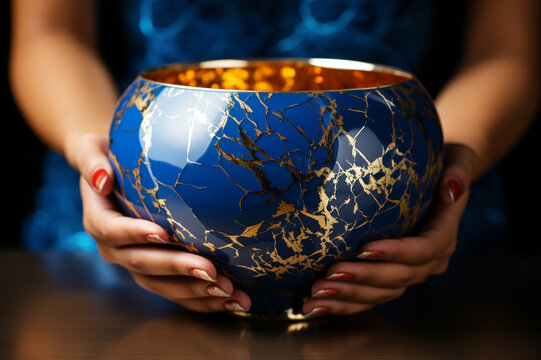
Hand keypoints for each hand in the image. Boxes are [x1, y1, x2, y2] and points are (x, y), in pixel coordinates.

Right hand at [70, 133, 251, 312]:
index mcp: (99, 221)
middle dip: (178, 269)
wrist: (111, 178)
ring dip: (196, 291)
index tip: (164, 233)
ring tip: (229, 291)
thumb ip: (91, 162)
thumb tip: (102, 179)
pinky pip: (178, 290)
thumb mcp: (92, 151)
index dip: (135, 234)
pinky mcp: (157, 273)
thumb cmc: (107, 159)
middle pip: (144, 264)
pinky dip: (203, 298)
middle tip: (211, 271)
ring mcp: (136, 264)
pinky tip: (232, 299)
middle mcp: (116, 249)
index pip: (114, 231)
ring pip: (163, 285)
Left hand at [303, 144, 475, 316]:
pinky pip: (368, 298)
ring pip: (379, 294)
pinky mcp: (388, 280)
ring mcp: (408, 275)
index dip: (395, 253)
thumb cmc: (443, 166)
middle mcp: (428, 262)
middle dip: (362, 279)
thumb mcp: (457, 161)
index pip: (422, 250)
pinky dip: (342, 305)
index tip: (364, 248)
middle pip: (397, 278)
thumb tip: (450, 189)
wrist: (435, 184)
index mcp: (443, 236)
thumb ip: (458, 173)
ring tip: (316, 294)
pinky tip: (315, 306)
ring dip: (347, 296)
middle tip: (330, 275)